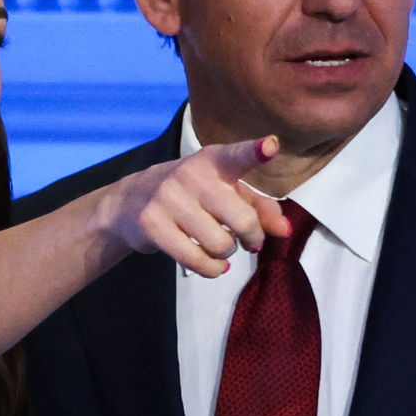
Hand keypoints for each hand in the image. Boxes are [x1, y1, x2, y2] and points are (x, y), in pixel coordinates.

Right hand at [101, 135, 288, 276]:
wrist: (131, 202)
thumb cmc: (192, 195)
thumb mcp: (225, 191)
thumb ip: (259, 207)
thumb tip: (285, 231)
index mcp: (214, 160)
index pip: (237, 155)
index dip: (255, 151)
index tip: (271, 146)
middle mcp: (191, 175)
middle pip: (242, 220)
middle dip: (252, 238)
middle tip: (248, 240)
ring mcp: (169, 199)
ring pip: (221, 245)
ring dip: (228, 254)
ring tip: (221, 247)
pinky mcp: (153, 224)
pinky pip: (196, 260)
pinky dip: (212, 270)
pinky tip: (213, 265)